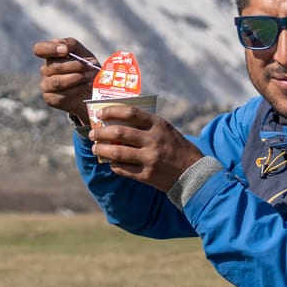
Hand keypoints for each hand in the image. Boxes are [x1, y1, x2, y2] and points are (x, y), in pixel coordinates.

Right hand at [32, 37, 95, 124]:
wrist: (95, 90)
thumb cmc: (87, 69)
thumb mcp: (82, 53)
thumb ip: (72, 45)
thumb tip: (64, 47)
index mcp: (50, 56)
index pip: (39, 49)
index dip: (50, 49)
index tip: (65, 50)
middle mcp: (45, 70)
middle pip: (54, 66)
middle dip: (75, 65)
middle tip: (90, 66)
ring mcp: (46, 85)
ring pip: (57, 82)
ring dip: (76, 78)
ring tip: (89, 77)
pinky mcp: (51, 99)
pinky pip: (60, 95)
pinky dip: (76, 89)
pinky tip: (85, 86)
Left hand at [87, 106, 201, 192]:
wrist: (193, 171)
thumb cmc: (174, 146)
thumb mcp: (164, 128)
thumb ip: (144, 124)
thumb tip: (115, 120)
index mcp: (158, 124)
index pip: (130, 112)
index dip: (111, 111)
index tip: (99, 113)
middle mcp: (153, 140)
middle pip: (119, 132)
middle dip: (101, 133)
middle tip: (93, 134)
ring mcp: (150, 159)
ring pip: (117, 152)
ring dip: (102, 149)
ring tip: (95, 148)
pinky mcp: (147, 175)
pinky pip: (123, 169)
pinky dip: (113, 165)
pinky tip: (110, 162)